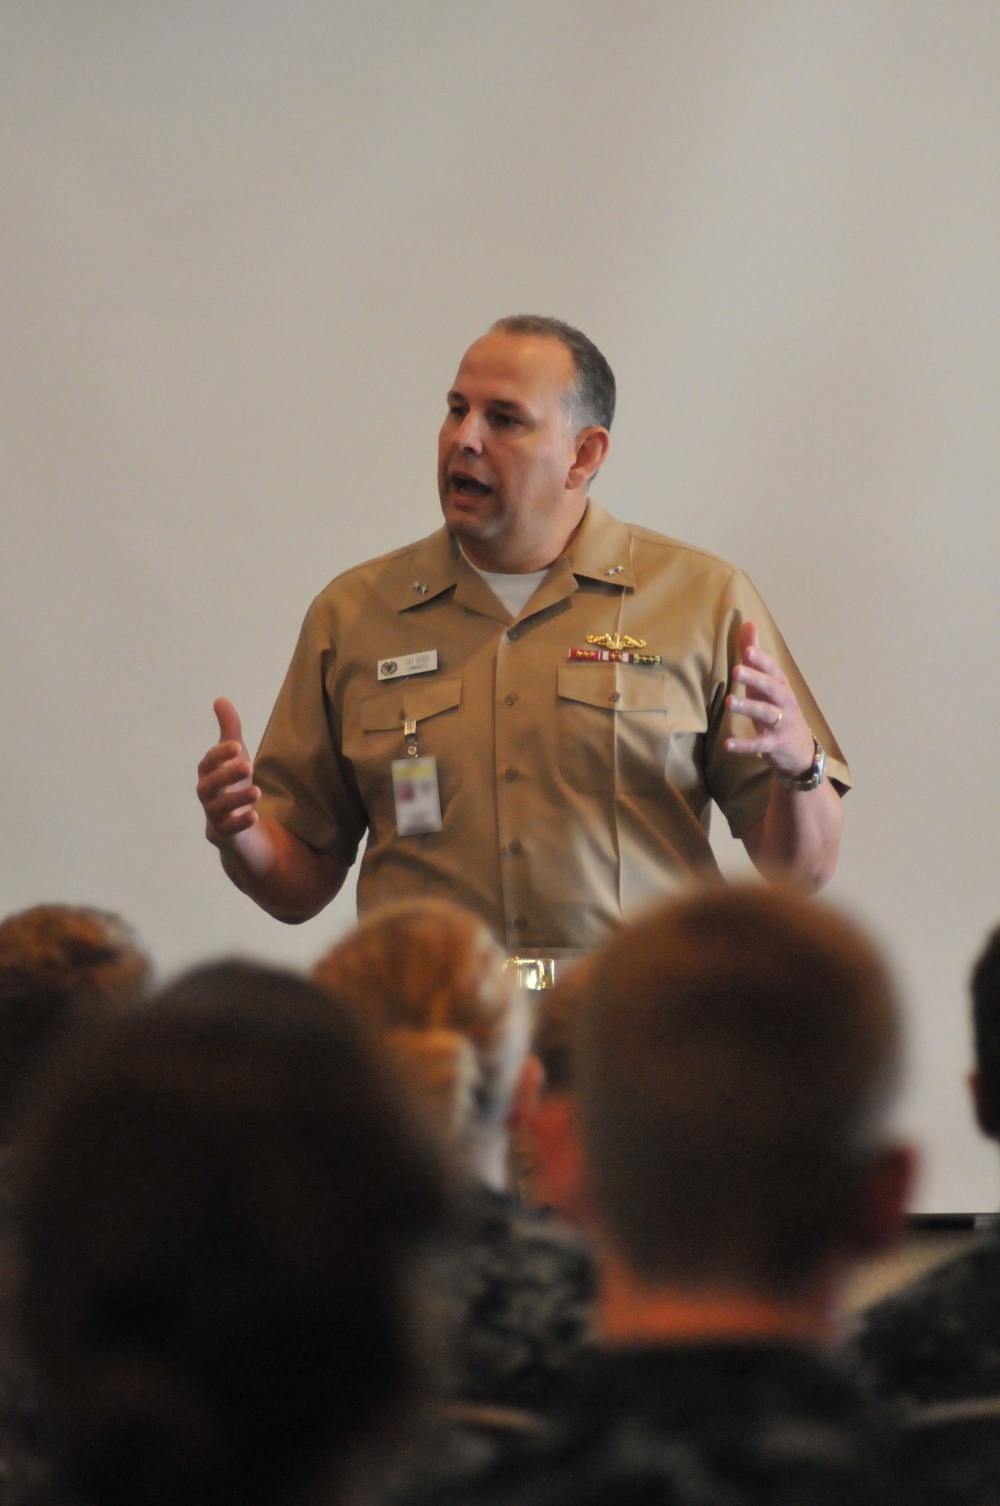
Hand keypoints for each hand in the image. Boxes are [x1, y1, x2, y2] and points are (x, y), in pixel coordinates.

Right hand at [196, 698, 261, 845]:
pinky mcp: (226, 836)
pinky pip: (228, 831)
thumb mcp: (235, 757)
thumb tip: (220, 699)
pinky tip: (253, 816)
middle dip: (227, 775)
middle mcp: (207, 796)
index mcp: (209, 775)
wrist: (239, 829)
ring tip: (257, 791)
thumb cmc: (234, 787)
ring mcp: (214, 817)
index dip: (220, 754)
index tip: (238, 746)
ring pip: (218, 809)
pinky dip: (238, 824)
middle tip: (248, 765)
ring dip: (236, 799)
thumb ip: (229, 731)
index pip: (208, 763)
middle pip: (209, 786)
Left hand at [723, 622, 815, 780]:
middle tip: (736, 671)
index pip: (772, 670)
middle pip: (772, 688)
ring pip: (767, 714)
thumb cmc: (779, 708)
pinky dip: (744, 745)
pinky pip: (759, 744)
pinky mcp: (776, 745)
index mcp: (780, 685)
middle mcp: (784, 702)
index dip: (761, 660)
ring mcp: (782, 724)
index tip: (747, 650)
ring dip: (748, 708)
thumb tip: (749, 623)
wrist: (801, 750)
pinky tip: (727, 744)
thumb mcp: (767, 682)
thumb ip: (756, 655)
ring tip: (728, 702)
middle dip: (756, 679)